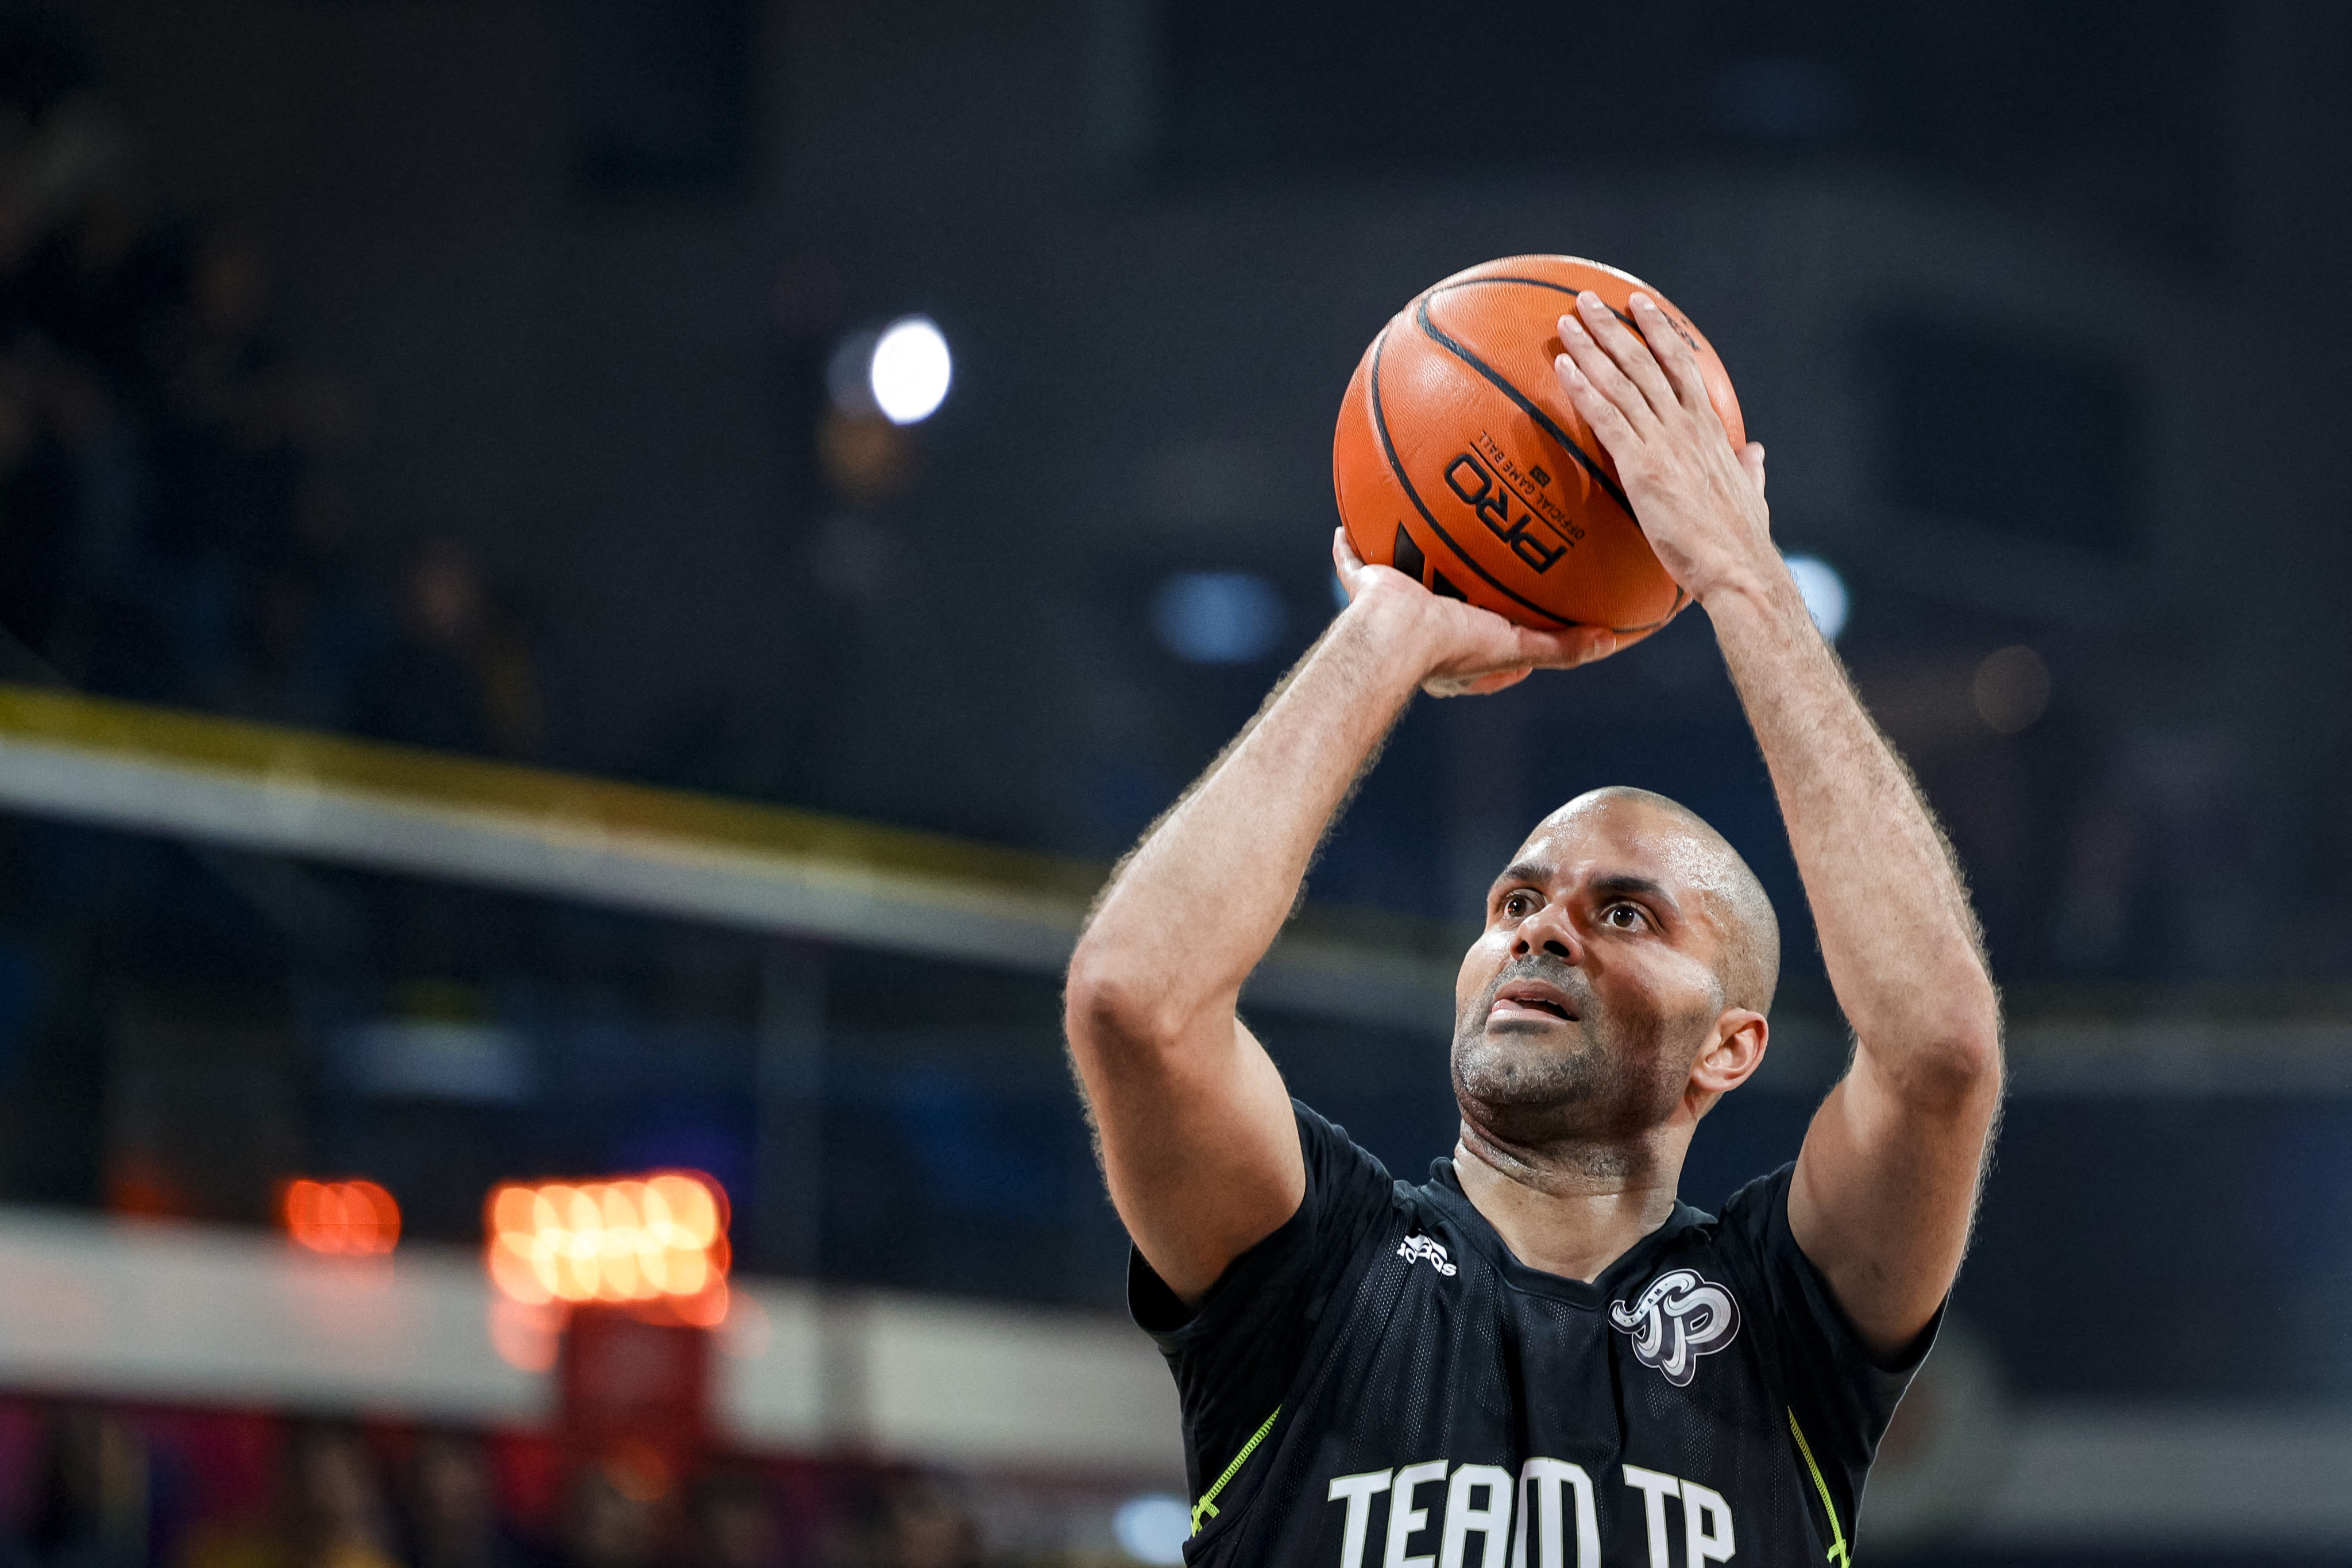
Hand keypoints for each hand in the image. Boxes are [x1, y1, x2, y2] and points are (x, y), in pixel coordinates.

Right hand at [1332, 528, 1617, 696]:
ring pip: (1404, 580)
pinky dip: (1349, 547)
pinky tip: (1347, 525)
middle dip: (1457, 592)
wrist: (1396, 636)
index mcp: (1454, 657)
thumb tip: (1610, 640)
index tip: (1523, 621)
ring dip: (1410, 562)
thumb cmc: (1452, 648)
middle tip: (1476, 571)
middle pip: (1443, 608)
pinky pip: (1353, 561)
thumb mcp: (1516, 649)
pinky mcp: (1364, 587)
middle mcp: (1421, 633)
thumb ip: (1561, 647)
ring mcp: (1390, 608)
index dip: (1505, 638)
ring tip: (1425, 534)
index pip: (1485, 650)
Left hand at [1551, 290, 1778, 606]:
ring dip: (1591, 347)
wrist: (1738, 568)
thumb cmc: (1741, 541)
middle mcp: (1686, 425)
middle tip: (1586, 301)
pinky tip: (1561, 368)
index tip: (1640, 306)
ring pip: (1622, 381)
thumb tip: (1756, 452)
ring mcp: (1664, 442)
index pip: (1682, 366)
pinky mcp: (1642, 466)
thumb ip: (1749, 469)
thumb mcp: (1752, 494)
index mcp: (1709, 428)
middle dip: (1613, 327)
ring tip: (1565, 321)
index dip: (1659, 332)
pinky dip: (1583, 389)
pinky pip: (1606, 418)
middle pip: (1644, 361)